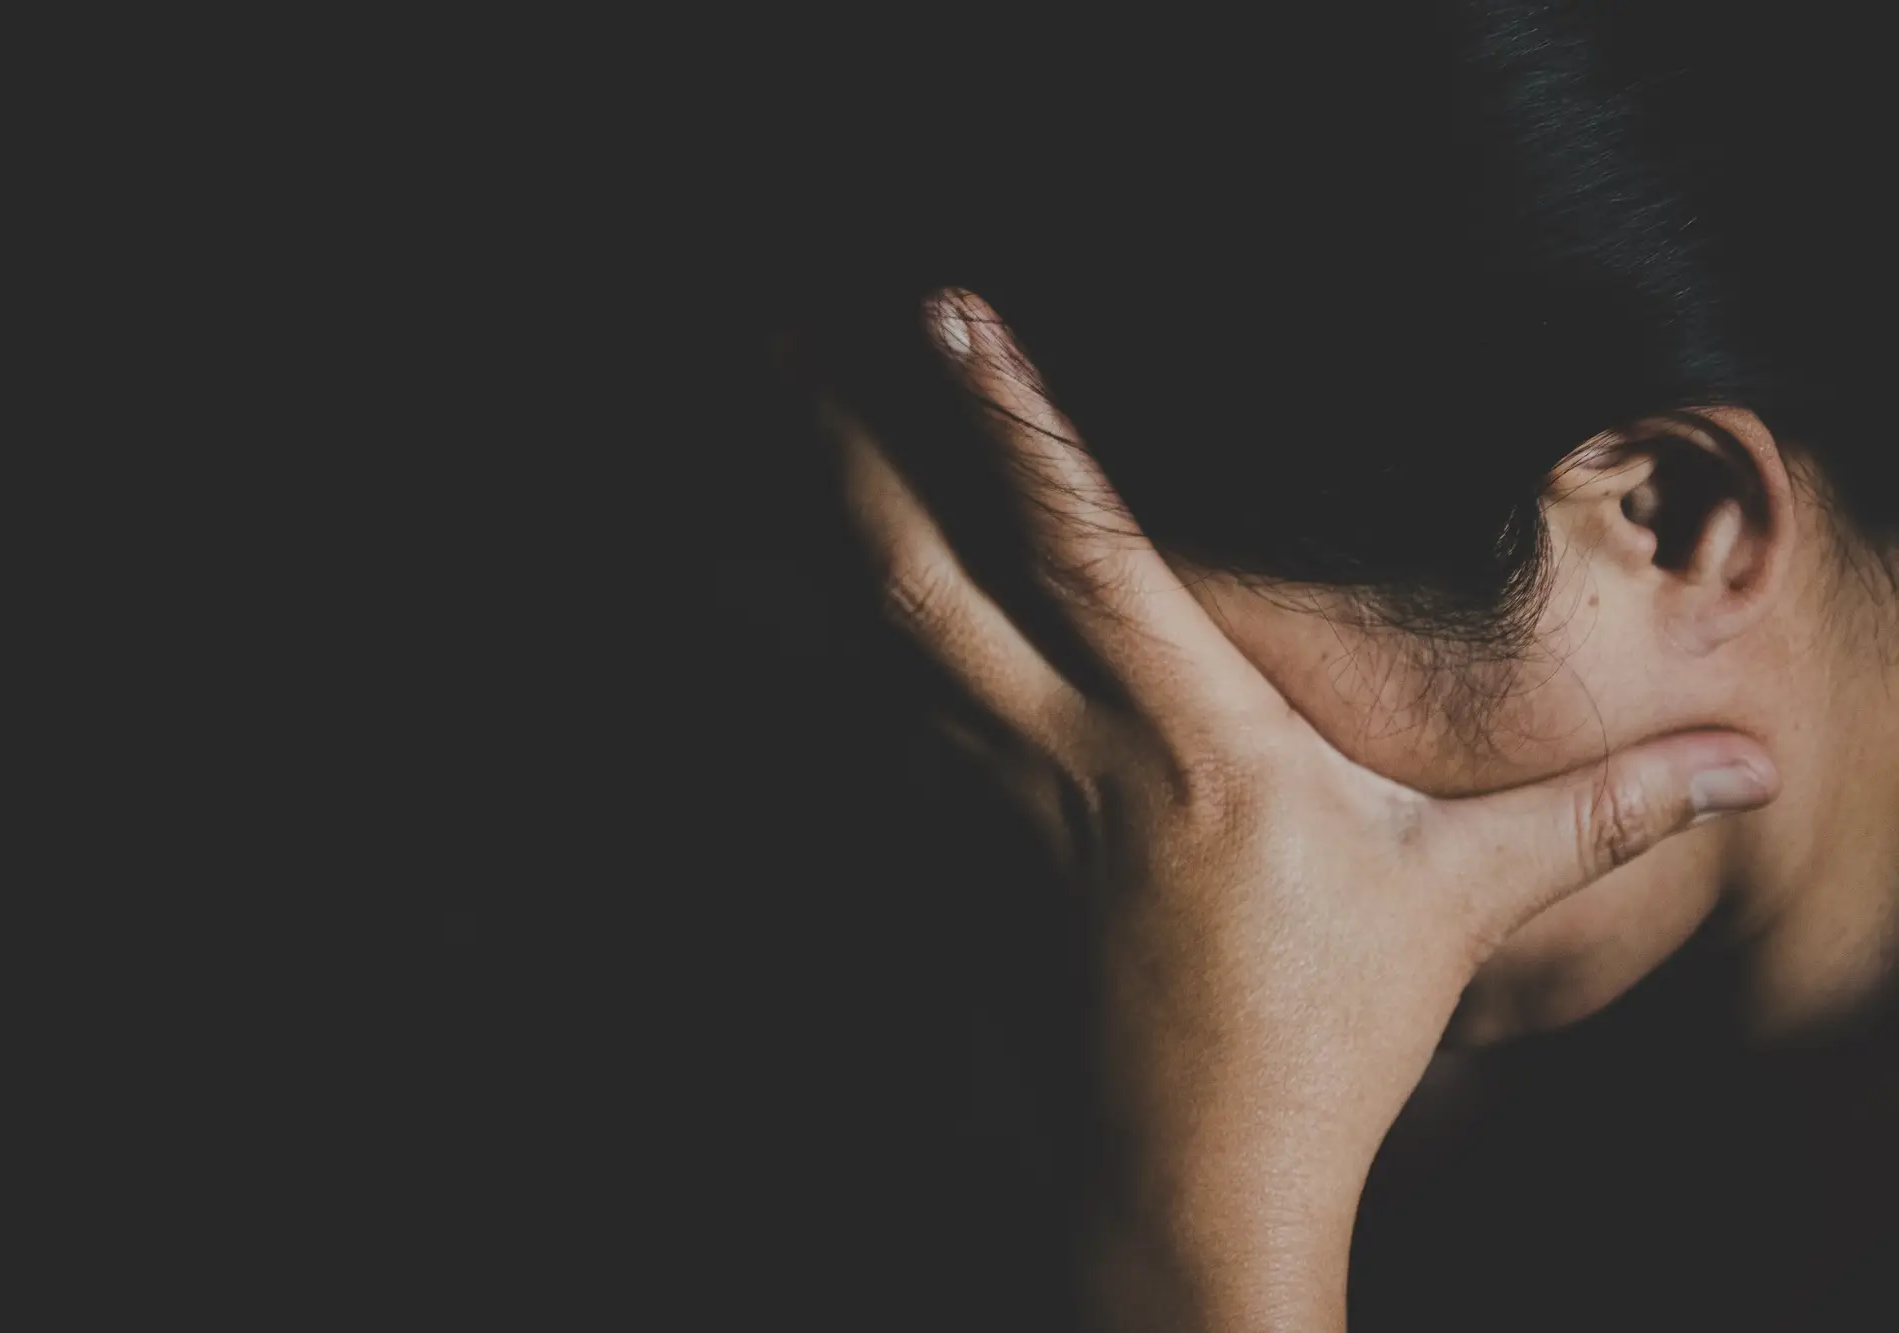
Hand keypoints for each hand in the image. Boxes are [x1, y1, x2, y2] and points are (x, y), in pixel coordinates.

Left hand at [818, 290, 1779, 1328]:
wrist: (1195, 1180)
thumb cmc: (1325, 1034)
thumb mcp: (1464, 902)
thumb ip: (1595, 813)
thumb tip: (1744, 767)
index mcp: (1186, 733)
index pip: (1086, 541)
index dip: (1017, 418)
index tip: (949, 314)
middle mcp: (1062, 754)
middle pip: (920, 577)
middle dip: (846, 450)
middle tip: (784, 343)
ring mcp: (987, 815)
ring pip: (869, 654)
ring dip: (804, 540)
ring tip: (749, 441)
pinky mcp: (952, 870)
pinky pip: (861, 748)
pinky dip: (800, 672)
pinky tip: (747, 614)